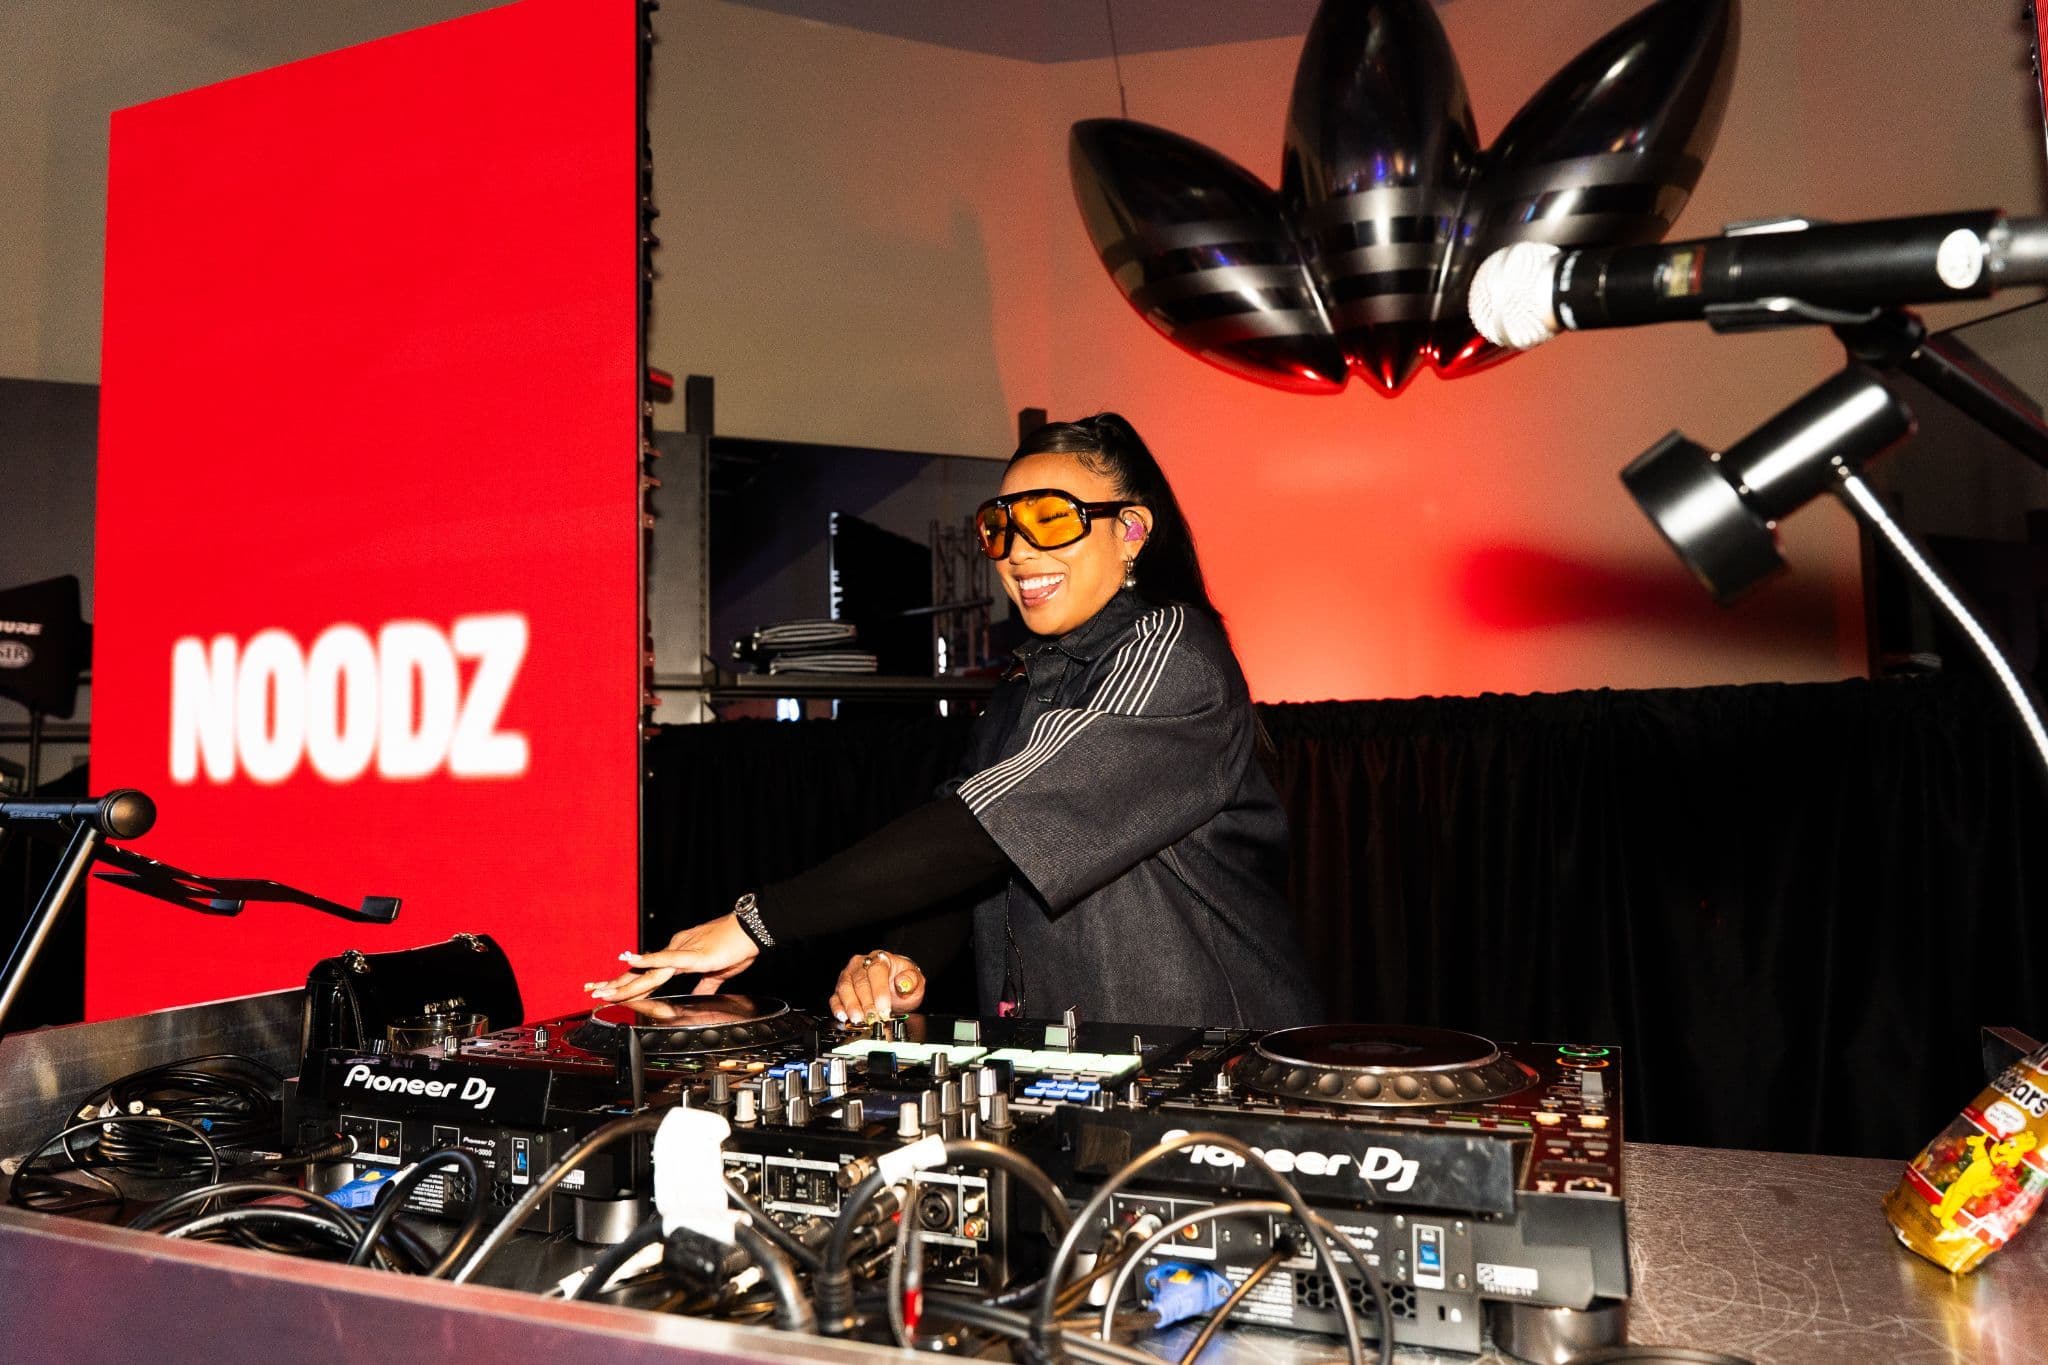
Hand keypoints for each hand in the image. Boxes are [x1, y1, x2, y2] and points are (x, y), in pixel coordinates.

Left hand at [584, 913, 758, 1002]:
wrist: (752, 930)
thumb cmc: (738, 947)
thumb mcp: (719, 972)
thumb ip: (705, 985)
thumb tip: (699, 995)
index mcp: (679, 956)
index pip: (649, 973)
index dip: (628, 983)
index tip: (610, 991)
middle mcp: (674, 951)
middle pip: (640, 973)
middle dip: (615, 985)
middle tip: (592, 991)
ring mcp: (680, 952)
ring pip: (646, 972)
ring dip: (623, 982)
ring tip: (602, 990)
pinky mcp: (691, 955)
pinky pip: (665, 958)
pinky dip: (646, 959)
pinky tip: (629, 958)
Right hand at [829, 950, 925, 1023]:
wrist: (897, 985)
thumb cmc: (904, 982)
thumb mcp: (915, 981)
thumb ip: (911, 981)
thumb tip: (903, 983)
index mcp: (880, 959)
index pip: (876, 971)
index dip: (880, 991)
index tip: (884, 1008)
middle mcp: (861, 964)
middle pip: (860, 981)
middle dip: (866, 1002)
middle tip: (872, 1017)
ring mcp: (849, 976)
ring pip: (845, 988)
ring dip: (851, 1006)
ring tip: (858, 1019)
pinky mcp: (840, 989)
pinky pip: (835, 997)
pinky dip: (837, 1008)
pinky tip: (843, 1016)